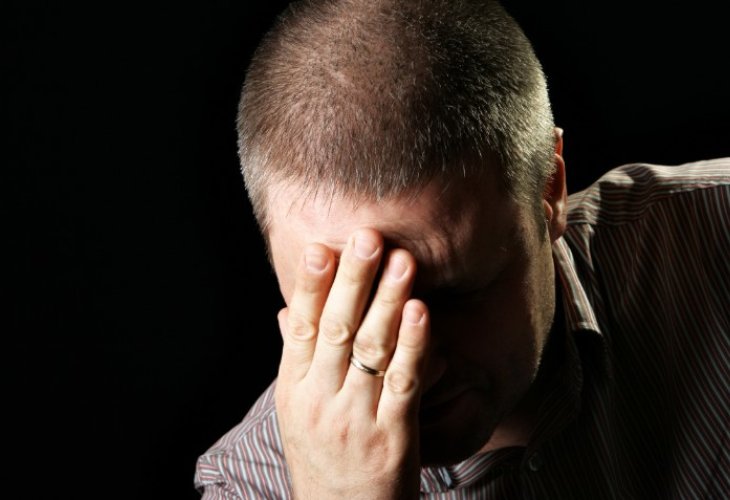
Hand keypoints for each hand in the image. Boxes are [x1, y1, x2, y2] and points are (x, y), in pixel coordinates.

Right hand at [274, 228, 429, 499]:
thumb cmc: (322, 459)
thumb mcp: (297, 411)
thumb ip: (296, 358)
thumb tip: (287, 311)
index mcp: (296, 389)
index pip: (301, 328)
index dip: (312, 286)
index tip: (321, 246)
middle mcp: (320, 400)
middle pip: (336, 330)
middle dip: (352, 280)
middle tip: (367, 236)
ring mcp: (356, 418)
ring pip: (371, 350)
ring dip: (387, 302)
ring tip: (402, 261)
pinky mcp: (392, 437)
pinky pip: (404, 384)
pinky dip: (413, 346)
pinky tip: (423, 313)